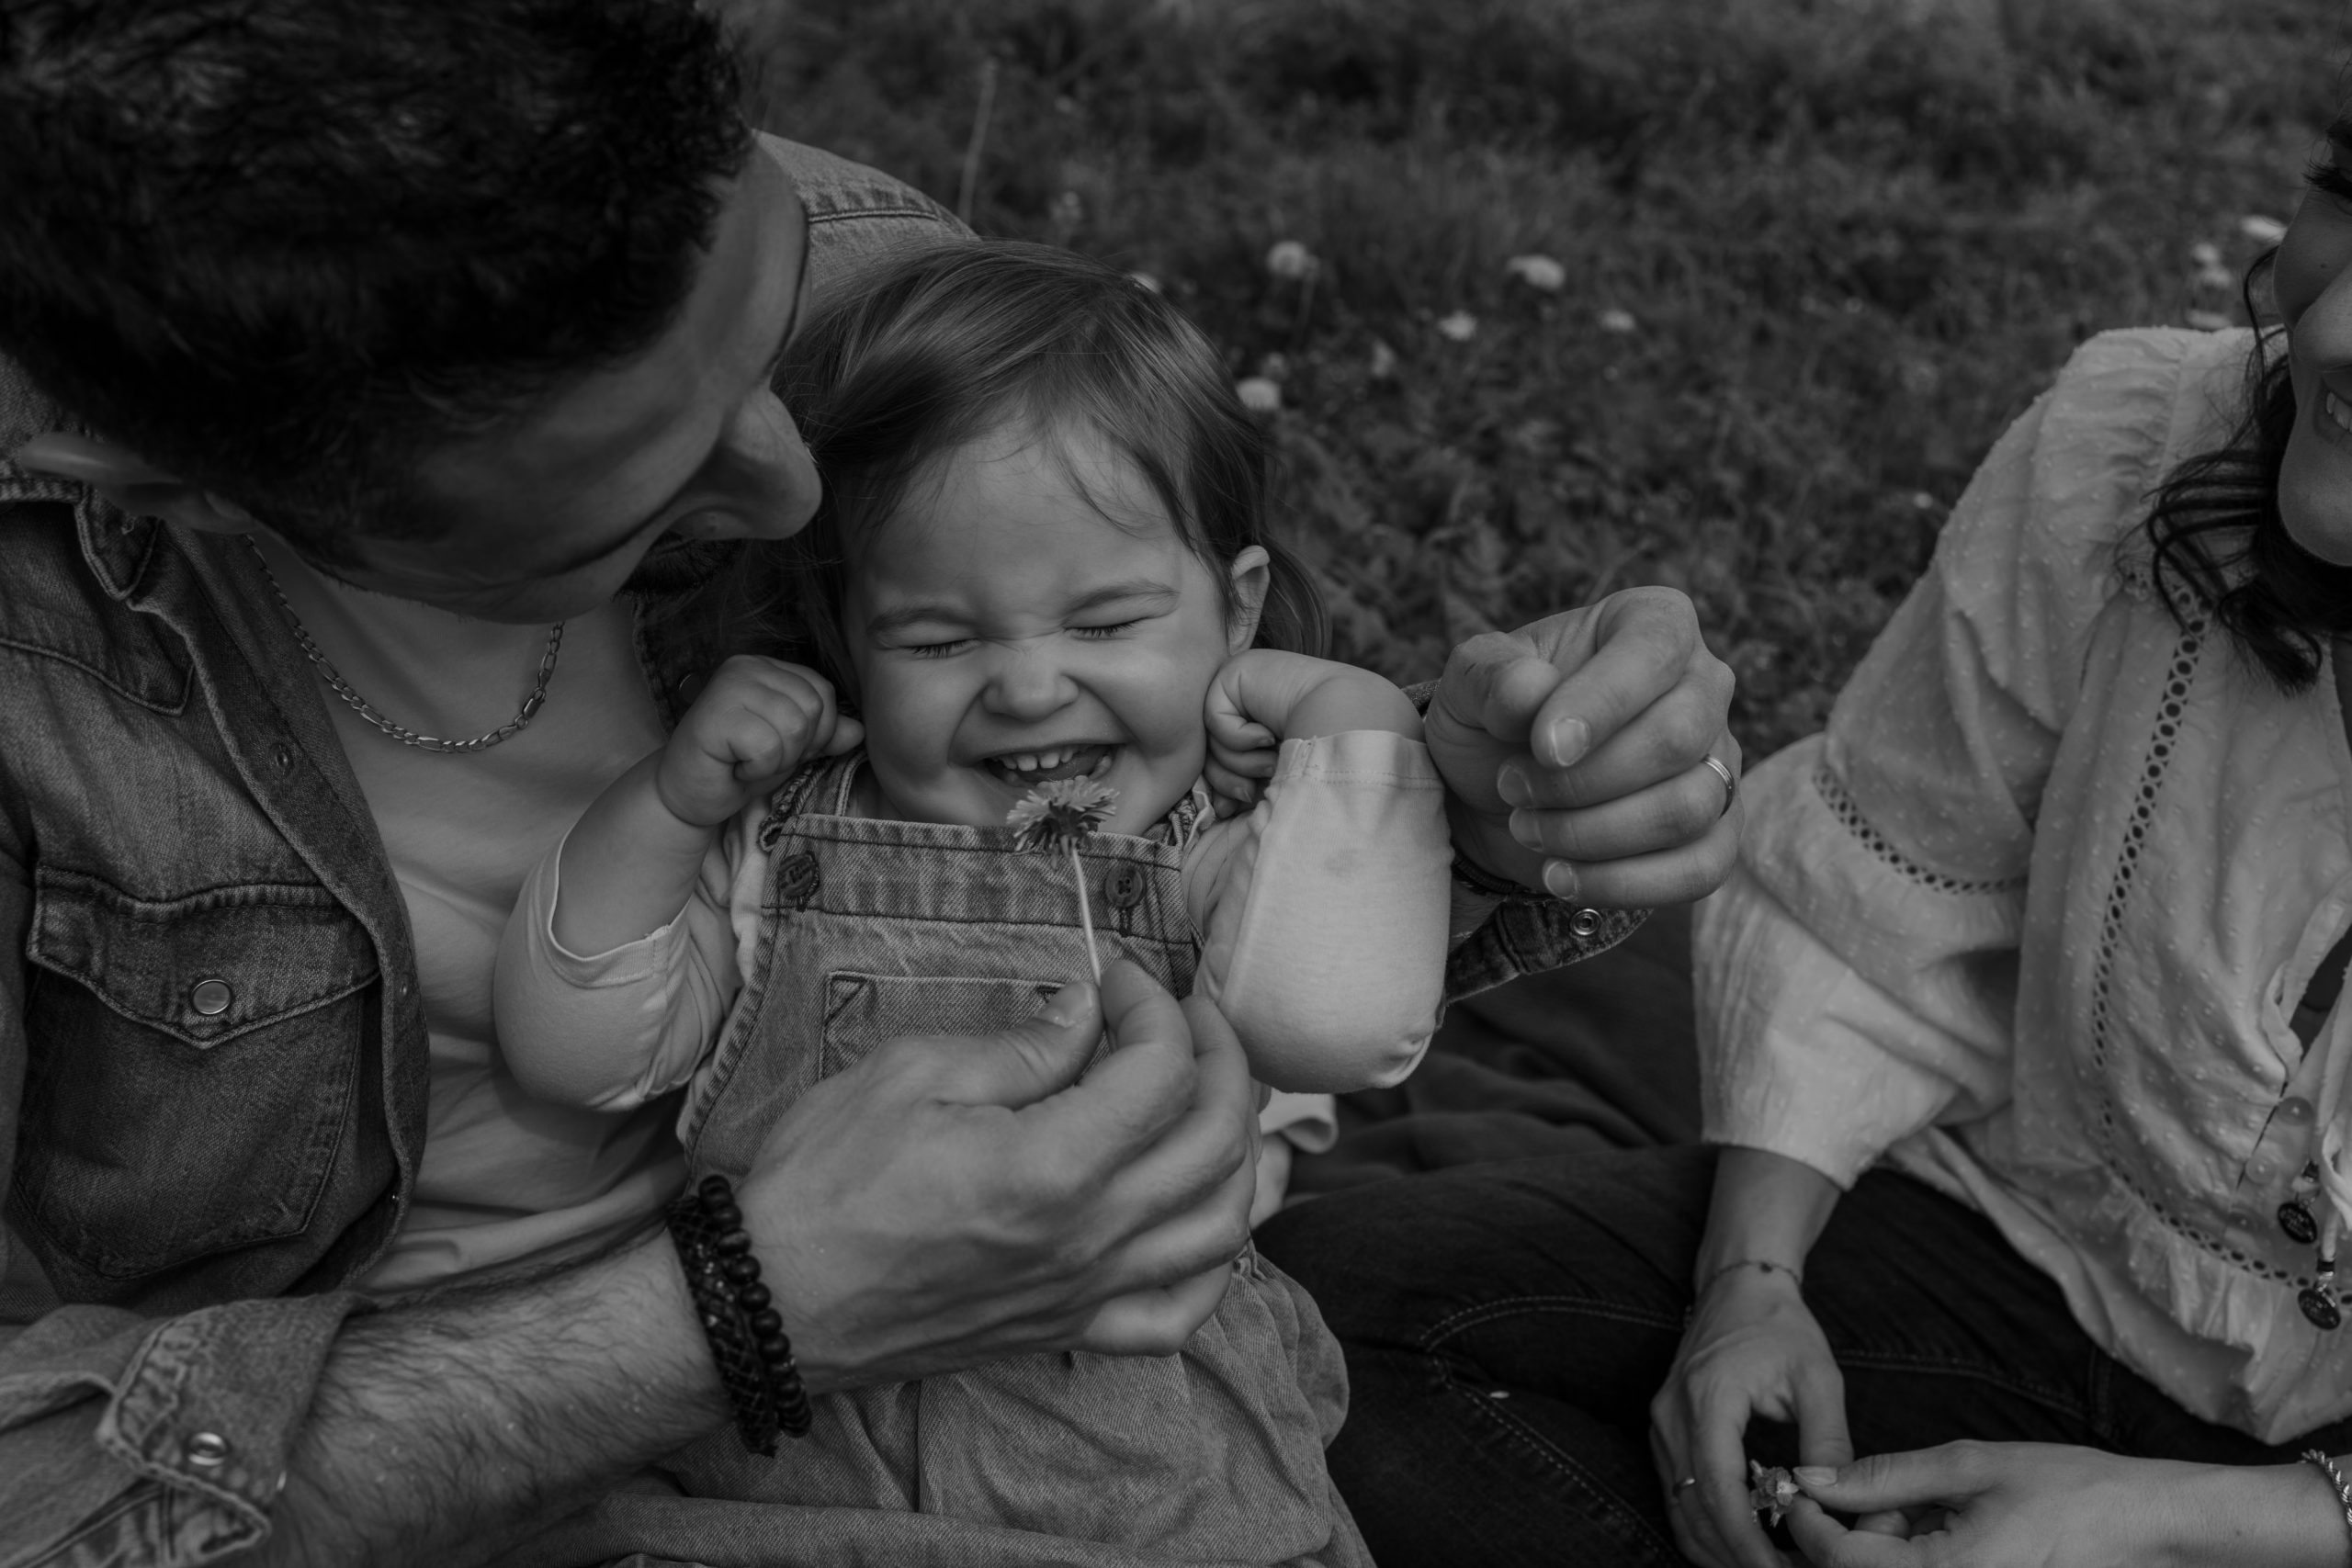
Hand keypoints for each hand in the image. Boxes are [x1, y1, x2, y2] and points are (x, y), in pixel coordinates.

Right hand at [655, 654, 860, 826]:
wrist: (688, 795)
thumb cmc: (738, 766)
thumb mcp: (791, 749)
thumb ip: (823, 736)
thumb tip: (859, 730)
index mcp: (766, 667)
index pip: (822, 691)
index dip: (816, 732)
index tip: (781, 748)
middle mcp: (746, 666)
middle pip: (812, 706)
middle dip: (796, 747)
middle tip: (761, 756)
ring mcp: (727, 687)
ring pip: (794, 727)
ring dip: (776, 760)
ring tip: (747, 760)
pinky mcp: (714, 716)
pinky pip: (767, 747)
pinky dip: (758, 769)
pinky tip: (734, 767)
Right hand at [736, 960, 1259, 1389]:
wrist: (774, 1303)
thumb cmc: (826, 1184)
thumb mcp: (909, 1076)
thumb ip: (1021, 1045)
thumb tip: (1090, 1011)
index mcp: (1053, 1166)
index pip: (1163, 1071)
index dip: (1155, 1006)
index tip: (1119, 978)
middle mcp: (1091, 1237)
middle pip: (1217, 1140)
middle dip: (1220, 1058)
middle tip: (1182, 1016)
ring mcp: (1089, 1292)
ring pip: (1224, 1225)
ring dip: (1243, 1150)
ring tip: (1221, 1097)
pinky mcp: (1071, 1329)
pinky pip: (1182, 1311)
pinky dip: (1219, 1262)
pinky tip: (1212, 1215)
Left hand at [1204, 649, 1421, 806]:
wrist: (1353, 725)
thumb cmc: (1327, 758)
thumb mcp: (1279, 777)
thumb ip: (1246, 785)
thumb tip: (1215, 809)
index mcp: (1263, 723)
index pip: (1222, 759)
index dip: (1227, 786)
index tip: (1238, 806)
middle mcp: (1250, 702)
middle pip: (1211, 752)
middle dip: (1230, 779)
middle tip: (1258, 785)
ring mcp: (1241, 684)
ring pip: (1211, 739)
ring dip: (1241, 761)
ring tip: (1272, 759)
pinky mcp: (1234, 672)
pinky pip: (1215, 718)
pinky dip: (1239, 738)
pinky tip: (1267, 734)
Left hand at [1425, 585, 1737, 906]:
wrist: (1497, 791)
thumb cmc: (1494, 718)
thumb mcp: (1469, 683)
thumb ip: (1490, 675)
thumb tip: (1531, 690)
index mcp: (1654, 622)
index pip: (1653, 651)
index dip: (1599, 704)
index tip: (1541, 747)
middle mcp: (1705, 685)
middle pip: (1678, 738)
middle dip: (1583, 780)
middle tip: (1513, 787)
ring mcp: (1719, 761)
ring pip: (1690, 808)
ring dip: (1593, 834)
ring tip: (1527, 827)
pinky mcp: (1718, 831)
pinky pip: (1701, 869)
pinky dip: (1621, 884)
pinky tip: (1560, 877)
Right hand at [1651, 1262, 1852, 1567]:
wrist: (1738, 1287)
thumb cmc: (1780, 1327)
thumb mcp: (1818, 1377)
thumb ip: (1827, 1441)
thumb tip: (1830, 1504)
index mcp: (1708, 1398)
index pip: (1718, 1489)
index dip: (1747, 1542)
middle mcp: (1672, 1415)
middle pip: (1693, 1510)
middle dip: (1735, 1557)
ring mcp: (1661, 1425)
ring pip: (1679, 1510)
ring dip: (1718, 1550)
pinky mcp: (1664, 1433)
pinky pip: (1678, 1495)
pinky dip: (1706, 1528)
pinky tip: (1743, 1544)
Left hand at [1783, 1443, 2293, 1567]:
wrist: (2146, 1528)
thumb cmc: (2070, 1493)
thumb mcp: (1970, 1467)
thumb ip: (1884, 1478)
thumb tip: (1815, 1478)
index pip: (1841, 1562)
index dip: (1809, 1522)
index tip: (1799, 1482)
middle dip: (1851, 1529)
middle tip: (1879, 1487)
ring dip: (1884, 1539)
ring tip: (1929, 1501)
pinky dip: (1914, 1548)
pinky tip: (1943, 1521)